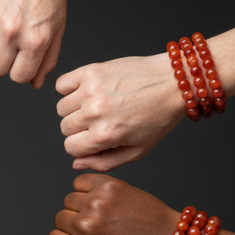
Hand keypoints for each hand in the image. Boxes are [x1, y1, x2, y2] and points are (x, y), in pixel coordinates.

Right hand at [46, 174, 178, 234]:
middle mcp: (85, 227)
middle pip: (59, 219)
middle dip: (73, 225)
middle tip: (97, 230)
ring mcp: (96, 204)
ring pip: (69, 200)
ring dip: (81, 206)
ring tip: (102, 216)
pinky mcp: (108, 186)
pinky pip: (80, 181)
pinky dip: (86, 188)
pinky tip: (102, 200)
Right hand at [56, 53, 184, 171]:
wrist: (173, 83)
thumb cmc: (158, 117)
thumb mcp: (136, 151)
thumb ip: (103, 162)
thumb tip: (76, 163)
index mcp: (105, 135)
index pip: (70, 147)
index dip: (82, 146)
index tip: (95, 138)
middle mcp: (95, 112)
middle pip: (64, 127)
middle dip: (79, 128)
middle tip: (101, 120)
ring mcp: (91, 90)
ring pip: (61, 108)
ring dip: (75, 108)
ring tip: (97, 104)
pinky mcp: (91, 71)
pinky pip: (61, 84)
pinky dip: (69, 89)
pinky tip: (87, 91)